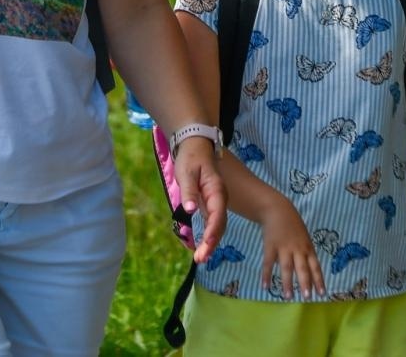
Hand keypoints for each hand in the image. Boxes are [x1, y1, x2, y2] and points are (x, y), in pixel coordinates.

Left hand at [174, 136, 227, 262]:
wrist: (195, 146)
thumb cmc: (190, 158)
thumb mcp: (186, 172)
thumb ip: (189, 191)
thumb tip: (190, 210)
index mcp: (216, 189)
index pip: (217, 213)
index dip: (212, 230)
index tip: (206, 245)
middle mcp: (220, 198)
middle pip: (219, 224)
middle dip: (211, 243)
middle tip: (200, 259)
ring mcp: (216, 203)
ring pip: (217, 226)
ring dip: (210, 243)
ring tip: (200, 258)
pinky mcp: (210, 205)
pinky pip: (212, 224)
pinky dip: (208, 237)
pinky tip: (201, 249)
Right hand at [259, 194, 324, 298]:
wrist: (277, 209)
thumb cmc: (293, 226)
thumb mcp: (304, 238)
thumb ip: (306, 254)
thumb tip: (310, 274)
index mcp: (307, 248)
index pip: (315, 266)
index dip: (319, 280)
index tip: (322, 294)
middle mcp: (297, 249)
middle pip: (302, 268)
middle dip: (305, 283)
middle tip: (307, 297)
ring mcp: (283, 248)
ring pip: (286, 267)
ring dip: (287, 282)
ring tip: (288, 296)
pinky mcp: (270, 246)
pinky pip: (268, 263)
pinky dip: (266, 275)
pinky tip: (265, 286)